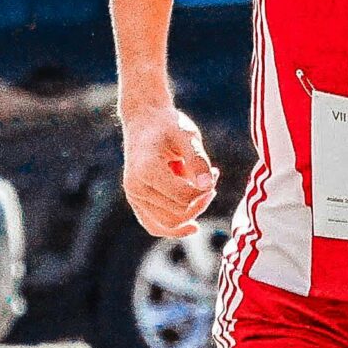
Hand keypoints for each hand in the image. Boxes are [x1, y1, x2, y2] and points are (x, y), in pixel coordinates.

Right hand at [121, 101, 218, 237]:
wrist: (144, 119)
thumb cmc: (168, 125)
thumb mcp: (187, 135)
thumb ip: (198, 160)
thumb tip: (207, 187)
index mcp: (147, 169)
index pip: (183, 197)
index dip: (205, 191)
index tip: (214, 172)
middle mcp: (136, 186)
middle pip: (177, 214)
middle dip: (201, 202)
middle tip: (212, 179)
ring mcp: (134, 196)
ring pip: (167, 225)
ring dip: (191, 213)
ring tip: (204, 192)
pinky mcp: (136, 201)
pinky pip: (154, 226)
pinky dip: (174, 228)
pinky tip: (192, 226)